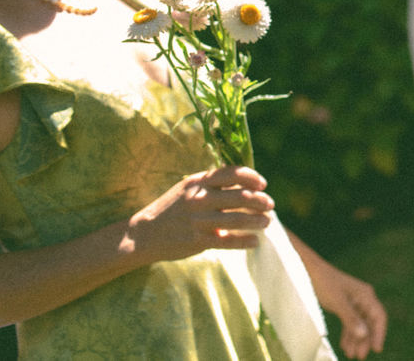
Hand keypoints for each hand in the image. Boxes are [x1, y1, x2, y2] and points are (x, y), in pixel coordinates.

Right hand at [125, 166, 273, 262]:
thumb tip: (243, 181)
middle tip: (270, 204)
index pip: (231, 173)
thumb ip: (212, 183)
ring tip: (267, 222)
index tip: (262, 183)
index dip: (251, 177)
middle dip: (260, 200)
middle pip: (239, 196)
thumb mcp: (188, 188)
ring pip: (237, 219)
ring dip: (256, 221)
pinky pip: (227, 241)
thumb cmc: (172, 208)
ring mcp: (198, 221)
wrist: (143, 234)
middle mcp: (199, 199)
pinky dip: (244, 241)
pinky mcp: (197, 241)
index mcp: (198, 182)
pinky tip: (255, 241)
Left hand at [309, 263, 386, 358]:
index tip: (376, 349)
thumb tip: (364, 335)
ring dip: (356, 339)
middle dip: (366, 340)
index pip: (378, 316)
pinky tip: (344, 345)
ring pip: (359, 324)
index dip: (379, 333)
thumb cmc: (324, 283)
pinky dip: (348, 333)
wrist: (309, 270)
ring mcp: (354, 301)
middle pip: (370, 322)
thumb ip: (351, 319)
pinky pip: (350, 322)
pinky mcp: (344, 304)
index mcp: (366, 294)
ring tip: (351, 355)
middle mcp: (363, 298)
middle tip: (361, 356)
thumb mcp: (338, 302)